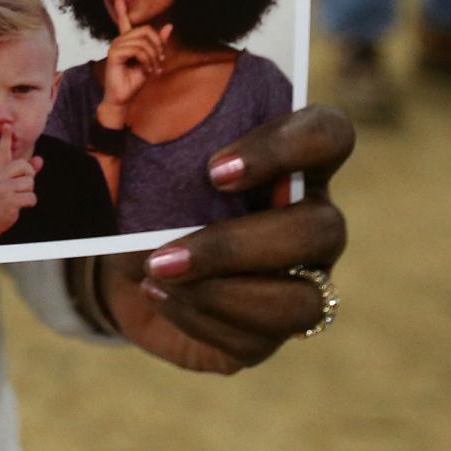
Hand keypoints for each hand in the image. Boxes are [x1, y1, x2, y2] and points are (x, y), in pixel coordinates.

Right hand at [0, 129, 42, 246]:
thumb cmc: (2, 199)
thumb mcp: (12, 183)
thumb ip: (27, 172)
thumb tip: (40, 160)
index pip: (3, 152)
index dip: (6, 138)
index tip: (7, 126)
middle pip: (24, 166)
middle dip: (29, 176)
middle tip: (20, 187)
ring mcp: (3, 188)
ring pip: (30, 183)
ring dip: (28, 193)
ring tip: (17, 198)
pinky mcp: (9, 200)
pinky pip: (31, 197)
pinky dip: (29, 203)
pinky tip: (19, 206)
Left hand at [95, 105, 353, 373]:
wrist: (120, 256)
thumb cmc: (147, 188)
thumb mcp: (150, 154)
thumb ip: (162, 127)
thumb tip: (130, 110)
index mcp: (294, 160)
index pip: (329, 135)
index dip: (285, 150)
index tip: (213, 171)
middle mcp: (311, 220)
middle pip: (322, 231)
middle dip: (237, 246)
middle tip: (164, 251)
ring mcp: (300, 281)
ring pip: (303, 301)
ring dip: (220, 294)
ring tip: (156, 275)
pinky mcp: (269, 333)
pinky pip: (258, 340)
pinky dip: (200, 319)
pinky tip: (158, 295)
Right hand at [99, 0, 168, 119]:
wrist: (123, 98)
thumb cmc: (135, 80)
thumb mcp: (152, 60)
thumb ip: (159, 43)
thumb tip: (170, 26)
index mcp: (126, 39)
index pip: (122, 16)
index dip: (119, 0)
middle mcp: (119, 39)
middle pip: (146, 30)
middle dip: (158, 47)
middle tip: (159, 63)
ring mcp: (116, 46)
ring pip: (144, 41)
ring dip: (154, 57)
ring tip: (153, 70)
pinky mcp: (115, 54)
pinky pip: (138, 50)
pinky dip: (147, 61)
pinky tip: (146, 71)